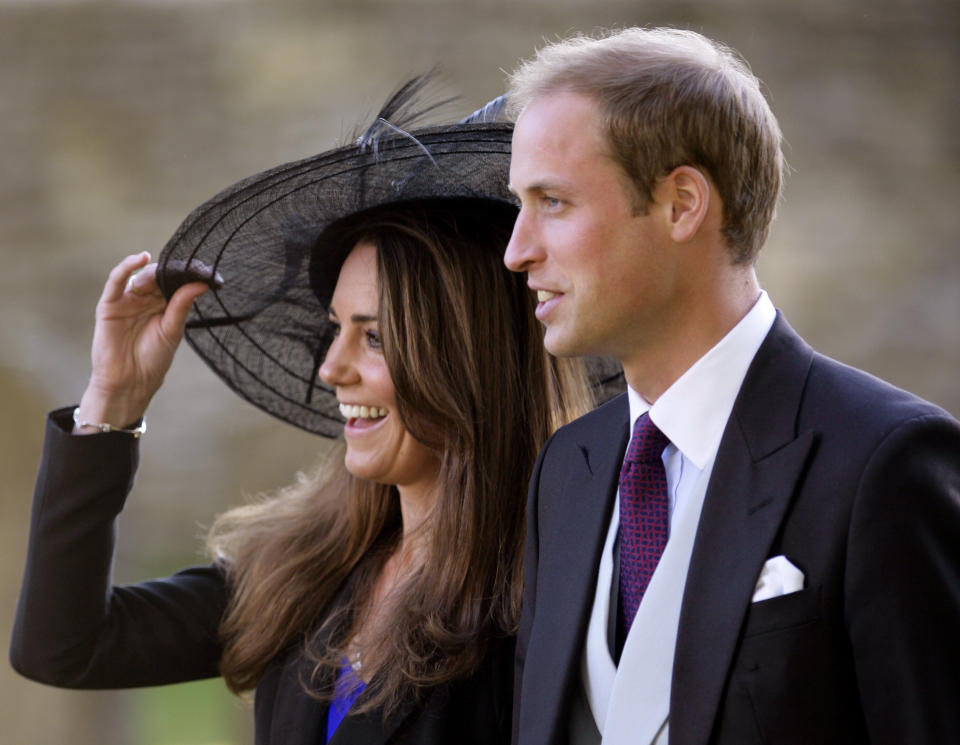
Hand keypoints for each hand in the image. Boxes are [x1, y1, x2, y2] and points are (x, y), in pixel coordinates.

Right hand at [74, 252, 210, 431]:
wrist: (130, 381)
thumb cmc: (153, 359)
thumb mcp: (172, 330)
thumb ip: (182, 305)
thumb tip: (202, 284)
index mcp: (164, 306)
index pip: (175, 284)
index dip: (187, 274)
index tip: (204, 269)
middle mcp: (145, 300)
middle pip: (158, 277)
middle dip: (170, 271)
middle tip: (186, 268)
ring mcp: (127, 301)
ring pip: (140, 276)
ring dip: (152, 271)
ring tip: (164, 272)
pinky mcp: (109, 304)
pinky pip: (116, 281)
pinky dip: (127, 267)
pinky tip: (141, 259)